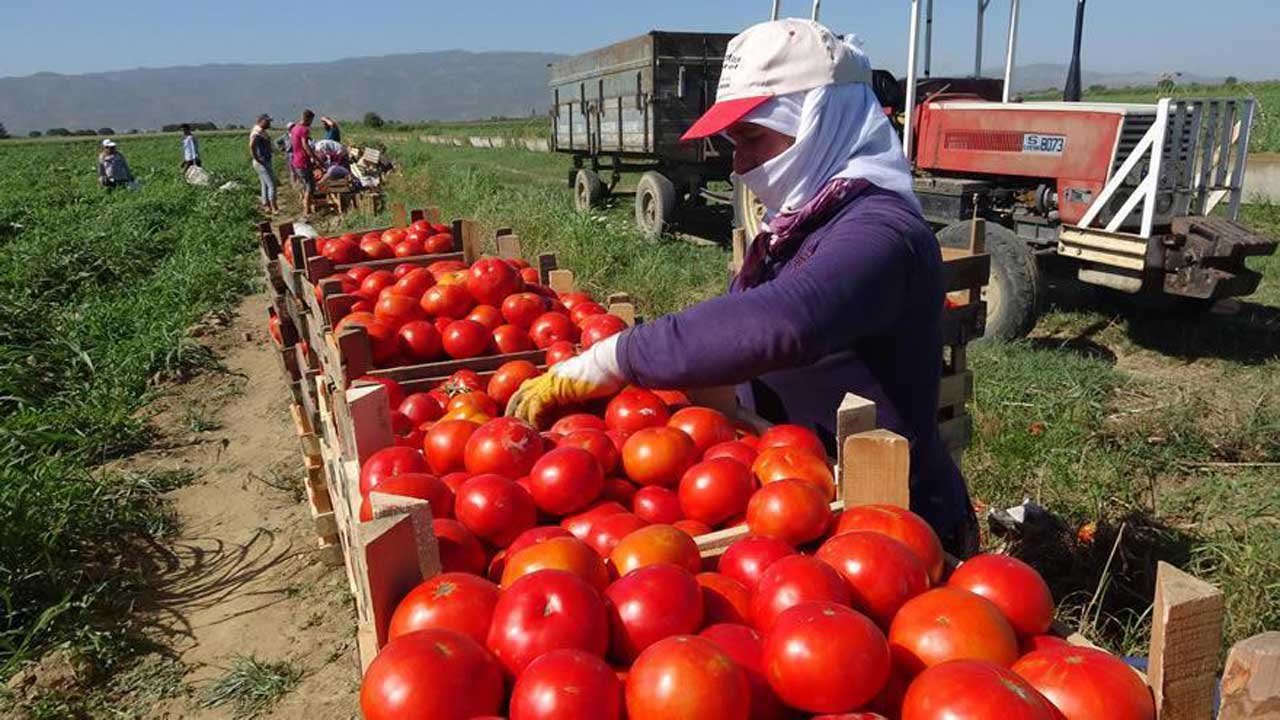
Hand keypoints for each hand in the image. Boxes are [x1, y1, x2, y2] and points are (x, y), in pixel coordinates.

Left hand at [507, 333, 626, 425]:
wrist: (613, 361)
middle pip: (523, 392)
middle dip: (514, 408)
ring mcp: (551, 381)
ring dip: (520, 415)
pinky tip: (531, 428)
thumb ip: (584, 400)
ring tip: (516, 429)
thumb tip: (586, 416)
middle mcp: (550, 377)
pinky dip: (533, 417)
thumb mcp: (592, 390)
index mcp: (557, 376)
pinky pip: (538, 404)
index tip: (520, 416)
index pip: (533, 388)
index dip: (524, 401)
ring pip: (525, 398)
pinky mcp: (556, 387)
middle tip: (509, 424)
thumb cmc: (610, 374)